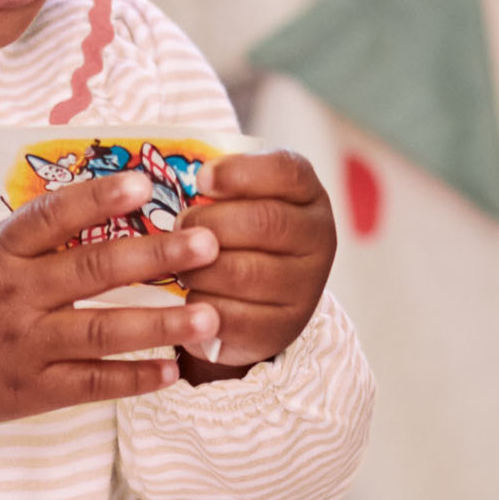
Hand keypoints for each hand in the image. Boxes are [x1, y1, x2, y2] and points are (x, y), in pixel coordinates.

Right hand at [0, 168, 223, 460]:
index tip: (143, 182)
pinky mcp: (30, 392)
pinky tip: (173, 372)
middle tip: (208, 243)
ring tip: (211, 314)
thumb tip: (12, 147)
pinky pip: (92, 386)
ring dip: (161, 325)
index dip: (98, 197)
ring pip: (103, 333)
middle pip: (93, 271)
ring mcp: (24, 346)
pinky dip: (134, 380)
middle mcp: (13, 296)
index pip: (52, 217)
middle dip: (156, 256)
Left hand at [174, 148, 335, 382]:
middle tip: (179, 226)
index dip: (240, 172)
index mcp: (309, 196)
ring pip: (245, 272)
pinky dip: (203, 306)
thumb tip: (191, 177)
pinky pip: (234, 316)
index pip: (286, 171)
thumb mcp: (242, 201)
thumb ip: (225, 185)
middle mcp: (319, 238)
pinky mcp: (283, 327)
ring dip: (200, 267)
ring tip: (181, 265)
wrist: (257, 304)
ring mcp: (305, 287)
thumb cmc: (241, 238)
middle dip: (210, 223)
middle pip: (264, 222)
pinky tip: (192, 298)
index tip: (202, 179)